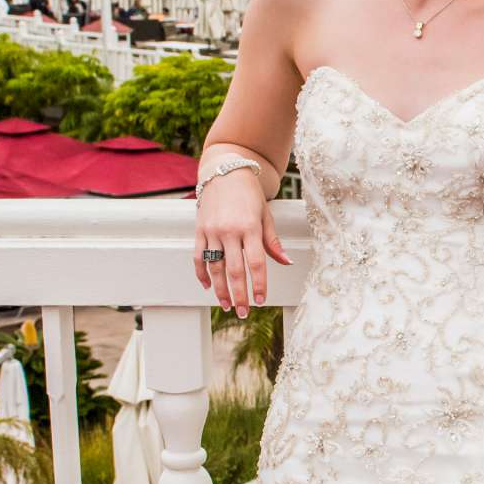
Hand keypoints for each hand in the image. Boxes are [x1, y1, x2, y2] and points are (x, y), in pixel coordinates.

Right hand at [194, 170, 290, 316]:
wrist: (225, 172)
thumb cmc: (249, 194)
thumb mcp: (265, 215)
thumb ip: (272, 241)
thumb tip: (285, 262)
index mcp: (250, 228)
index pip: (256, 263)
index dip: (259, 284)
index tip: (262, 300)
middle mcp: (230, 231)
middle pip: (235, 270)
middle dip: (239, 294)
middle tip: (243, 312)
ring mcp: (212, 231)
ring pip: (215, 267)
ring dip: (220, 289)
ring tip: (225, 305)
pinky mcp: (199, 230)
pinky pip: (199, 256)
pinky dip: (202, 274)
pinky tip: (208, 287)